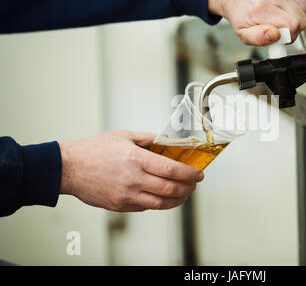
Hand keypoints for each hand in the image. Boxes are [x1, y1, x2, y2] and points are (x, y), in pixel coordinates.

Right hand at [59, 130, 203, 211]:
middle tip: (194, 183)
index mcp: (135, 159)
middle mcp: (133, 179)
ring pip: (161, 203)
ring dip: (178, 199)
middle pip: (170, 188)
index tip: (198, 174)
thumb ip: (147, 139)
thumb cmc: (94, 150)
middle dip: (187, 187)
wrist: (69, 168)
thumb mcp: (123, 136)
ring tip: (184, 193)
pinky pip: (146, 208)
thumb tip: (166, 141)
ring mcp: (127, 195)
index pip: (171, 169)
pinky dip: (159, 203)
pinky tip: (164, 197)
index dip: (188, 173)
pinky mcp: (120, 205)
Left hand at [209, 0, 305, 45]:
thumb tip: (274, 35)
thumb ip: (258, 38)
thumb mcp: (243, 33)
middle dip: (293, 30)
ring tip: (282, 19)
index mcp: (262, 7)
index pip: (291, 26)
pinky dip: (299, 10)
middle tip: (281, 29)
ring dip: (297, 19)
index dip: (288, 37)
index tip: (280, 36)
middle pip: (301, 20)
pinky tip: (286, 10)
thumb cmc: (242, 14)